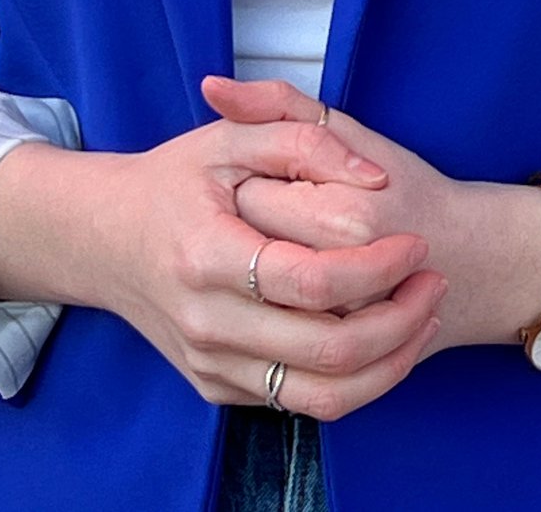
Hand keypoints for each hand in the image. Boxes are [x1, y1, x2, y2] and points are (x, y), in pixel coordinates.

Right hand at [91, 93, 445, 419]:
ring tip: (422, 315)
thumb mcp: (231, 137)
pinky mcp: (216, 388)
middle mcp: (205, 322)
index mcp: (206, 254)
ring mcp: (209, 364)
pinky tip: (382, 337)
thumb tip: (373, 178)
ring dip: (390, 363)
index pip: (312, 282)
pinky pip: (299, 404)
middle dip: (401, 320)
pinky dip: (355, 380)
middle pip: (327, 350)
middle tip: (434, 281)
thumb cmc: (176, 180)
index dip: (378, 267)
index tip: (415, 243)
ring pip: (322, 397)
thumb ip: (304, 137)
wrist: (106, 239)